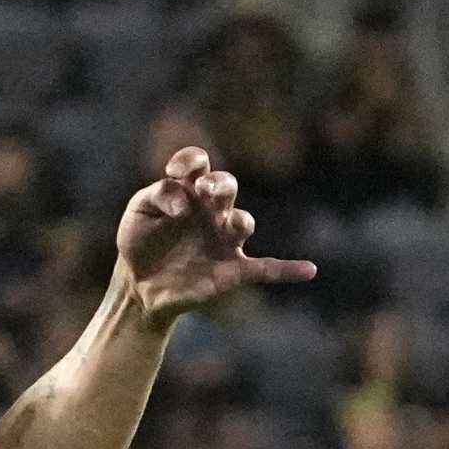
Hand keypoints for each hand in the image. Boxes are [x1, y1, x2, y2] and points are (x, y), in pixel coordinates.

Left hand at [117, 147, 316, 329]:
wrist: (139, 286)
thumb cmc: (140, 242)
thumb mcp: (138, 212)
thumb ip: (156, 195)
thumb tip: (182, 202)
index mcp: (189, 191)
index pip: (198, 163)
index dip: (190, 161)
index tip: (174, 171)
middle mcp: (212, 211)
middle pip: (226, 187)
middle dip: (220, 185)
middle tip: (206, 189)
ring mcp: (224, 240)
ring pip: (243, 223)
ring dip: (239, 222)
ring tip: (232, 224)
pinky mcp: (232, 270)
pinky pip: (267, 269)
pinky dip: (287, 270)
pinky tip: (309, 270)